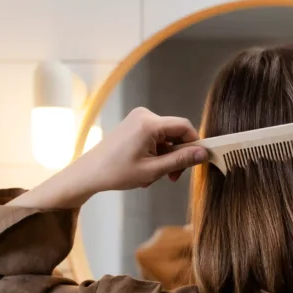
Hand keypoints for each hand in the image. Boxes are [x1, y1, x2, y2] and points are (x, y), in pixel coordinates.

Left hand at [8, 108, 207, 210]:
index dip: (194, 144)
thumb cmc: (117, 172)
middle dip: (176, 156)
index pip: (184, 127)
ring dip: (164, 158)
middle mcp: (145, 115)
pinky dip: (155, 154)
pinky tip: (146, 170)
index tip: (197, 162)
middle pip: (175, 133)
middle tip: (172, 177)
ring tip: (153, 177)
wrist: (89, 173)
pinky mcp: (134, 125)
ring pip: (165, 138)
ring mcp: (138, 119)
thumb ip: (181, 160)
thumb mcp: (153, 170)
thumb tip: (203, 153)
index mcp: (150, 123)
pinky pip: (154, 138)